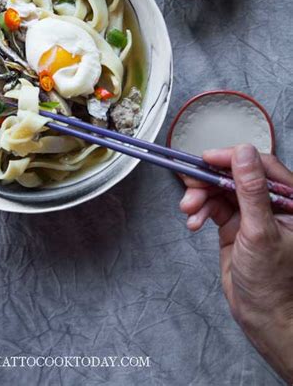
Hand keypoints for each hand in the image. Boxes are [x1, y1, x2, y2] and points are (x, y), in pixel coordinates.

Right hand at [180, 144, 292, 382]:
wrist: (264, 319)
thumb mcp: (260, 232)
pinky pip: (213, 206)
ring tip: (188, 210)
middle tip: (190, 186)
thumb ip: (250, 190)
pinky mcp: (235, 226)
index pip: (260, 165)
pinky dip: (200, 211)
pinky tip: (194, 222)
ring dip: (200, 197)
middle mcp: (272, 203)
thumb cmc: (274, 283)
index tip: (208, 158)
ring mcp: (252, 214)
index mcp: (290, 201)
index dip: (232, 158)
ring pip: (220, 189)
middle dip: (209, 180)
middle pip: (235, 175)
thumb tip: (243, 153)